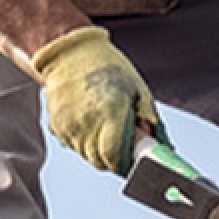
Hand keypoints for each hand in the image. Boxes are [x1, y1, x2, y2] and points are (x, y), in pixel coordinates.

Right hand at [0, 21, 158, 172]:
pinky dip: (82, 141)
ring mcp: (68, 126)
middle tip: (123, 148)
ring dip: (98, 151)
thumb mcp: (138, 90)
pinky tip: (89, 124)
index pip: (115, 158)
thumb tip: (163, 143)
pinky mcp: (56, 125)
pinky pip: (71, 145)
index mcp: (110, 114)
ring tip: (105, 130)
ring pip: (85, 155)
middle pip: (99, 161)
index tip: (132, 163)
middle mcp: (87, 124)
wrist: (69, 52)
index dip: (124, 165)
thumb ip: (150, 121)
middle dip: (113, 160)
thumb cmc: (106, 66)